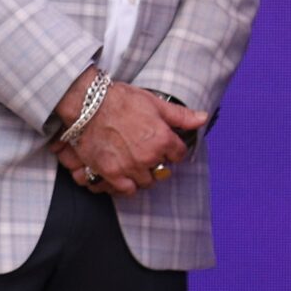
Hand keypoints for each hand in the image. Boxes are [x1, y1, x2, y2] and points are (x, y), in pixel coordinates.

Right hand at [55, 82, 206, 195]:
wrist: (88, 105)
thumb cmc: (121, 100)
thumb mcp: (155, 103)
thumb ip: (180, 116)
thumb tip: (202, 118)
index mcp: (162, 139)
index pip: (179, 155)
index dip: (173, 150)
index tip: (167, 146)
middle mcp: (148, 157)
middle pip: (161, 173)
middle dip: (157, 165)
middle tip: (147, 154)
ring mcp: (128, 167)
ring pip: (144, 183)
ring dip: (141, 176)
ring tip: (134, 164)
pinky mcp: (109, 173)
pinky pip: (124, 190)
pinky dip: (124, 185)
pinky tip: (122, 175)